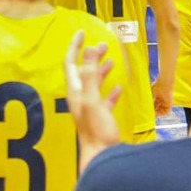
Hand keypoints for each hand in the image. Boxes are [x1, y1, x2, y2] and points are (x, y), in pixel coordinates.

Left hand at [65, 31, 121, 161]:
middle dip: (92, 57)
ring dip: (102, 71)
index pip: (71, 63)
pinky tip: (118, 88)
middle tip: (104, 44)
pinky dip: (110, 91)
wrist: (103, 158)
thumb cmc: (97, 129)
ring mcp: (90, 109)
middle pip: (84, 72)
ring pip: (95, 85)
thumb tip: (89, 49)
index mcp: (75, 91)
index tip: (82, 32)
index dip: (75, 47)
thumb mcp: (92, 99)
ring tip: (112, 61)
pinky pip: (104, 100)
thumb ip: (90, 75)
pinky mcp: (101, 118)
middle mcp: (80, 98)